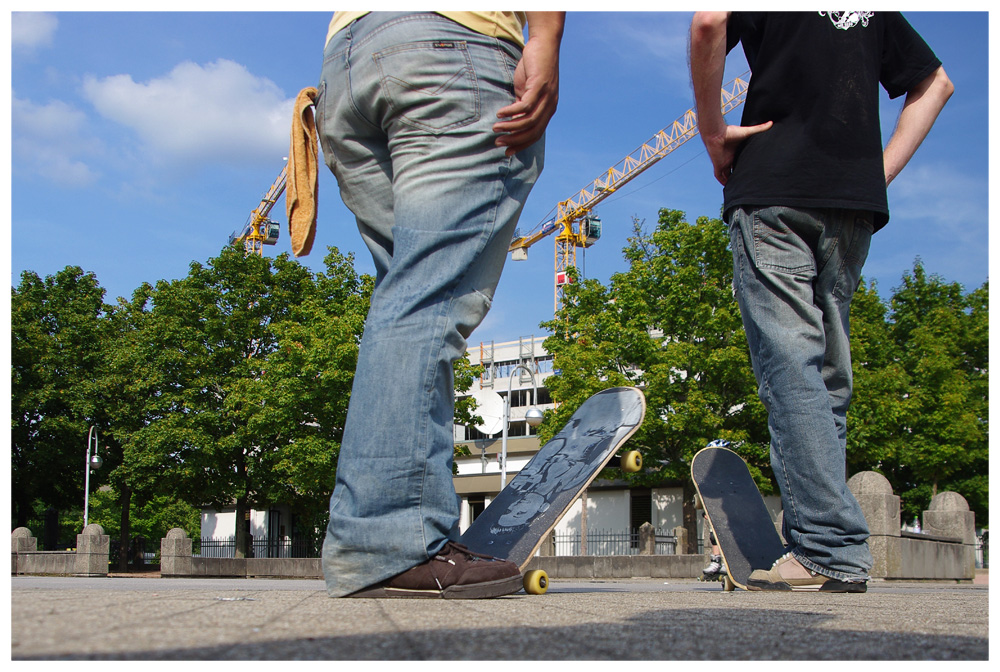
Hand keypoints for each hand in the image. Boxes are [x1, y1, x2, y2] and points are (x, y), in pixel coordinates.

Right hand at [492, 35, 560, 155]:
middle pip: (533, 131)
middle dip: (514, 140)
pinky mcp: (540, 85)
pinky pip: (525, 105)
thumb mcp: (526, 91)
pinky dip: (512, 112)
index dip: (521, 145)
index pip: (536, 134)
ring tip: (496, 127)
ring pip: (529, 120)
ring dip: (511, 126)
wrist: (544, 44)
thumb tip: (511, 121)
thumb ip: (521, 106)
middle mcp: (550, 106)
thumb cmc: (533, 68)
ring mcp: (547, 96)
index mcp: (548, 109)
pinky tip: (501, 113)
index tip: (507, 152)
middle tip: (498, 142)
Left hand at [703, 121, 772, 184]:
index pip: (740, 162)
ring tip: (739, 188)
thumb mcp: (747, 132)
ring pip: (726, 175)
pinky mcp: (718, 166)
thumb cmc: (730, 131)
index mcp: (735, 152)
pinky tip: (728, 187)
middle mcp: (729, 158)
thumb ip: (759, 129)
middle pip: (734, 170)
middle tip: (747, 182)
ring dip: (731, 180)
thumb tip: (771, 123)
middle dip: (739, 176)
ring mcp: (723, 163)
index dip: (745, 167)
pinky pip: (720, 177)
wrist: (717, 133)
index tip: (753, 171)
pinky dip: (723, 181)